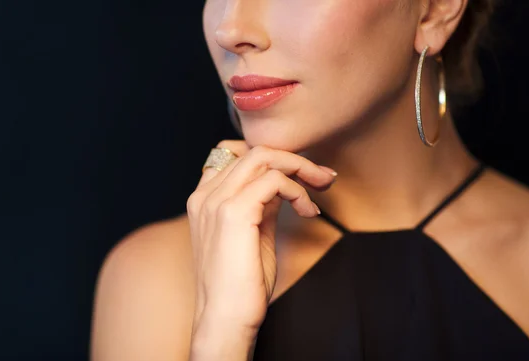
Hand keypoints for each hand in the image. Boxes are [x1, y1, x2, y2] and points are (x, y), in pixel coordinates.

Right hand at [187, 140, 336, 334]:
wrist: (225, 318)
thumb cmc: (241, 283)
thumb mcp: (253, 233)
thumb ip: (262, 204)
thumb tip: (282, 184)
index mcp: (204, 199)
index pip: (233, 153)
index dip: (270, 156)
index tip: (299, 173)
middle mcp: (205, 195)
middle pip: (253, 150)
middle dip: (295, 159)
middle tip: (323, 177)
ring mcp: (216, 201)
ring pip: (264, 157)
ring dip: (301, 169)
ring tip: (322, 188)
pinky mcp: (233, 212)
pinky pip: (274, 180)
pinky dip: (298, 191)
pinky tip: (309, 211)